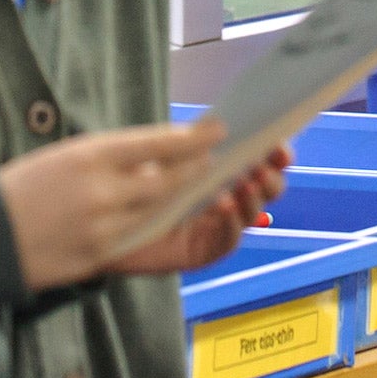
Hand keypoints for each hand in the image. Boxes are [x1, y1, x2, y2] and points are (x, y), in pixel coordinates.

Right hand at [0, 121, 223, 292]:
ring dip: (185, 198)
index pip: (155, 142)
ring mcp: (103, 226)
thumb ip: (109, 156)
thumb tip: (156, 154)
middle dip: (197, 170)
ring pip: (160, 211)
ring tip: (203, 187)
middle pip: (168, 179)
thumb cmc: (23, 189)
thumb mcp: (65, 156)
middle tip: (219, 161)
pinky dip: (159, 223)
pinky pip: (140, 236)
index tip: (216, 130)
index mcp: (90, 154)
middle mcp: (101, 188)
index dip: (192, 138)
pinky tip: (171, 216)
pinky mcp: (99, 255)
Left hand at [112, 145, 293, 276]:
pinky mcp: (200, 250)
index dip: (275, 154)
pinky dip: (233, 225)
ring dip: (255, 198)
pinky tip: (226, 206)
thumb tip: (221, 127)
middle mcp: (224, 196)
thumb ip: (187, 143)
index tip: (280, 146)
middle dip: (271, 177)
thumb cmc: (127, 179)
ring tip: (246, 183)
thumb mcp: (158, 154)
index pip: (258, 159)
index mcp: (220, 168)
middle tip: (263, 167)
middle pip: (264, 188)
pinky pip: (226, 241)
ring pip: (251, 214)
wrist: (96, 215)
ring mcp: (213, 225)